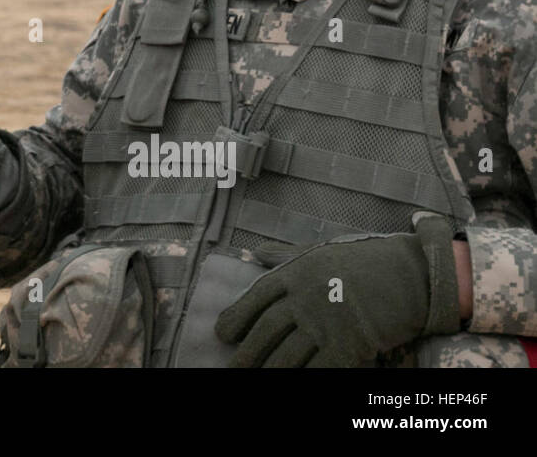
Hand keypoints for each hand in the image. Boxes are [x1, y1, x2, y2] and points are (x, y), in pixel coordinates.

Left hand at [214, 213, 460, 366]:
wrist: (411, 275)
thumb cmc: (362, 263)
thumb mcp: (319, 251)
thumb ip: (286, 256)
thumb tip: (255, 253)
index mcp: (295, 273)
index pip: (255, 298)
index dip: (236, 317)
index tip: (223, 334)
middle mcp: (305, 299)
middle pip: (266, 331)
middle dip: (248, 353)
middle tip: (235, 368)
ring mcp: (325, 324)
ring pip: (288, 356)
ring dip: (270, 371)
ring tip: (257, 379)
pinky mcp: (348, 346)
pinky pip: (318, 369)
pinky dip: (305, 378)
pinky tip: (294, 383)